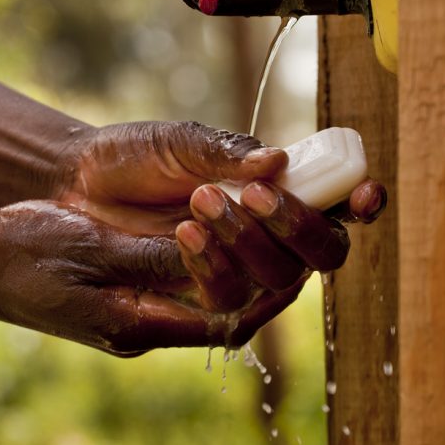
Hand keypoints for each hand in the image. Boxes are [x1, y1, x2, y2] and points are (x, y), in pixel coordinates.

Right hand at [0, 200, 306, 355]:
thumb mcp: (88, 248)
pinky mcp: (132, 289)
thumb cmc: (22, 251)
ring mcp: (140, 310)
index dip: (263, 288)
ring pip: (212, 294)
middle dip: (264, 271)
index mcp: (135, 326)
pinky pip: (188, 278)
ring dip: (243, 256)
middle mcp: (146, 325)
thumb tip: (210, 251)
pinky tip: (228, 214)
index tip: (285, 246)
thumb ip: (149, 256)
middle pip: (227, 311)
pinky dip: (215, 250)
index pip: (222, 320)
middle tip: (284, 223)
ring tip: (265, 214)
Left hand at [56, 121, 385, 313]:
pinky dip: (214, 267)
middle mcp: (273, 240)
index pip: (338, 207)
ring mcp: (242, 274)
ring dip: (249, 243)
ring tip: (202, 200)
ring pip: (280, 282)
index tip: (364, 193)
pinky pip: (231, 301)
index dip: (360, 203)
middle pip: (323, 254)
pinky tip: (184, 235)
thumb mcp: (185, 143)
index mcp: (282, 195)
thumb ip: (230, 153)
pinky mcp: (204, 302)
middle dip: (299, 227)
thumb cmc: (141, 155)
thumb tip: (278, 163)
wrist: (80, 182)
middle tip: (258, 195)